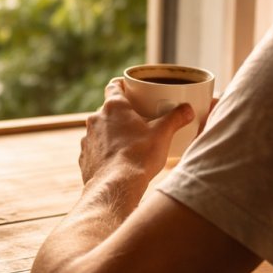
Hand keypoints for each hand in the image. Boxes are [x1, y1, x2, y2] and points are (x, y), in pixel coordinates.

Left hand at [79, 78, 194, 185]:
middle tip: (139, 121)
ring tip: (129, 144)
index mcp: (114, 107)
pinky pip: (95, 149)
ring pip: (101, 130)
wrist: (116, 187)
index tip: (132, 90)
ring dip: (112, 133)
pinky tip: (117, 161)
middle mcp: (96, 119)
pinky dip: (105, 152)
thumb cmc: (139, 157)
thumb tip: (188, 109)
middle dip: (122, 114)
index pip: (114, 86)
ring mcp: (88, 138)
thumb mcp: (163, 134)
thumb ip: (176, 118)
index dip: (123, 85)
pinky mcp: (84, 157)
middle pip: (109, 110)